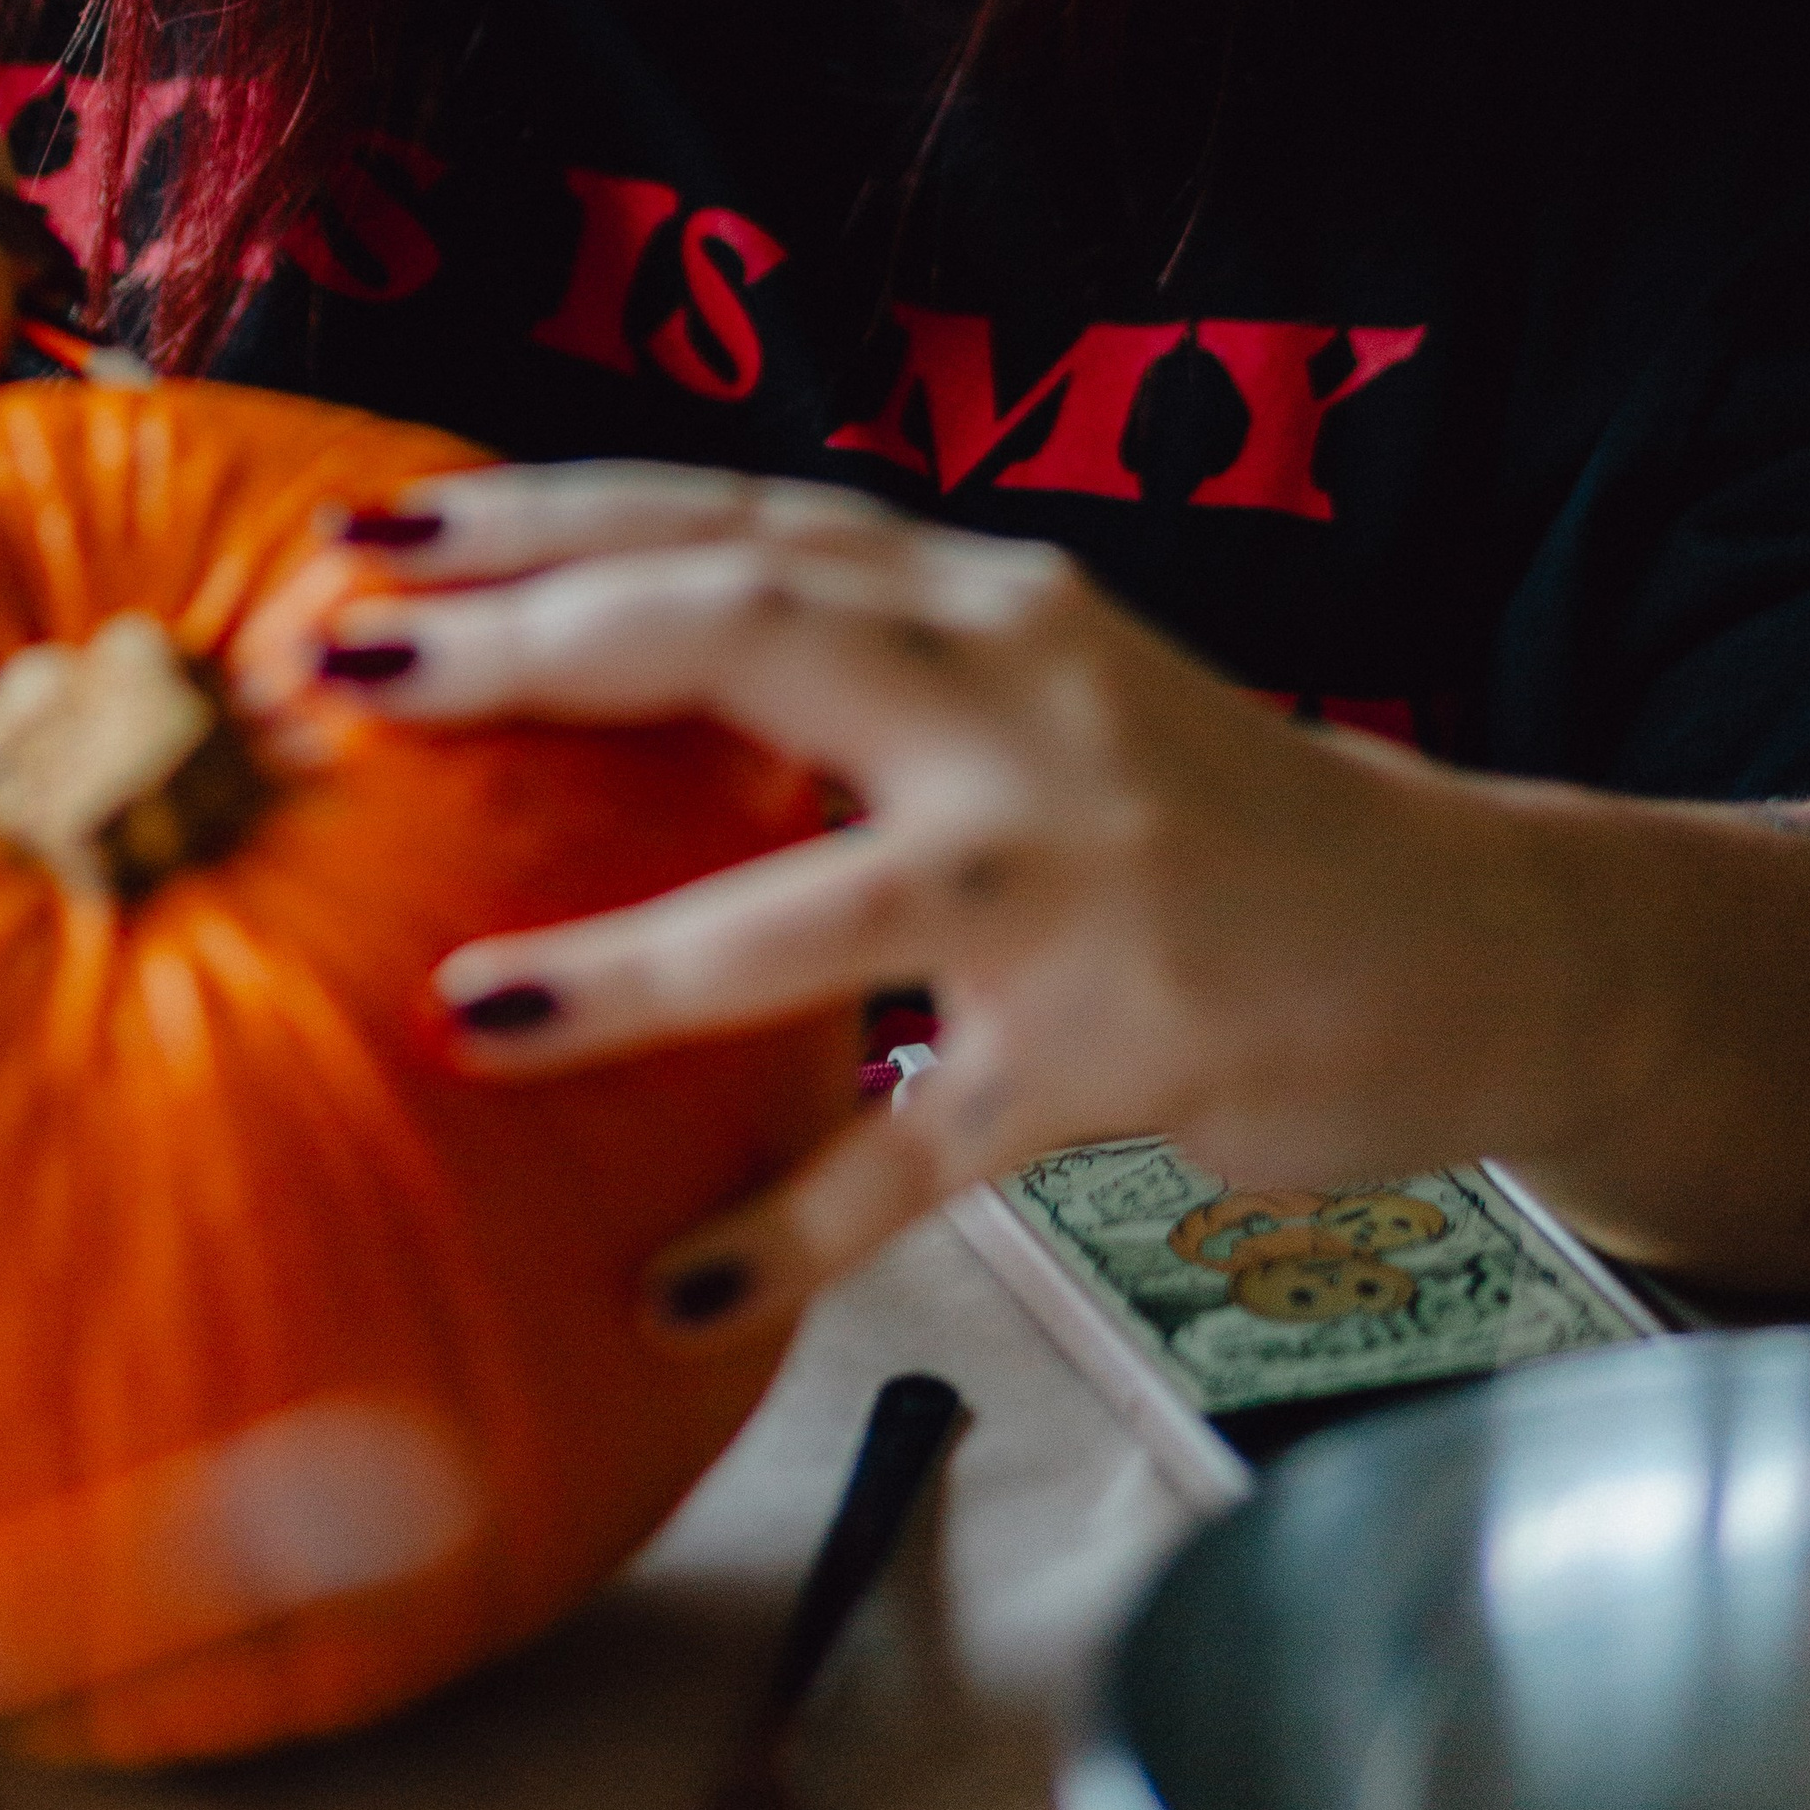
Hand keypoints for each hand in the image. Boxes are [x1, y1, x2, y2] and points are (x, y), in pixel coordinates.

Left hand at [320, 464, 1582, 1341]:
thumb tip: (578, 645)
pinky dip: (790, 1227)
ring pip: (820, 909)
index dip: (541, 518)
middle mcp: (1018, 697)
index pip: (729, 521)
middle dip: (536, 642)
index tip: (367, 536)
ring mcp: (1072, 879)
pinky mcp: (1117, 1054)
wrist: (1459, 931)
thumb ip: (848, 648)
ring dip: (627, 968)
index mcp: (978, 595)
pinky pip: (923, 1154)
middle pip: (752, 627)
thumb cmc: (1184, 801)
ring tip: (456, 1014)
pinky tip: (666, 1291)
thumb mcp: (1025, 678)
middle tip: (350, 671)